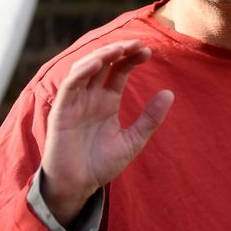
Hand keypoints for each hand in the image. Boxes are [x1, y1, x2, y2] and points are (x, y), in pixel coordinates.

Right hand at [40, 40, 173, 225]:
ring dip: (101, 56)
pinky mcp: (61, 112)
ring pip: (85, 68)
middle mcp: (90, 96)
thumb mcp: (132, 141)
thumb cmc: (101, 164)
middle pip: (103, 63)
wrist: (79, 187)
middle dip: (118, 50)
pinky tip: (97, 64)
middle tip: (137, 43)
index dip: (131, 58)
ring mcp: (75, 102)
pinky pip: (69, 86)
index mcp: (107, 100)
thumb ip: (150, 119)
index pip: (119, 70)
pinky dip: (81, 73)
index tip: (148, 51)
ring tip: (119, 49)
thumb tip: (170, 93)